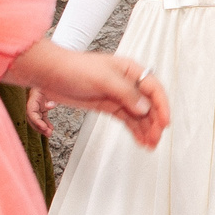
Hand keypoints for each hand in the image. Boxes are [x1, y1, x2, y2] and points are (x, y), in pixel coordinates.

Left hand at [11, 44, 169, 148]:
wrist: (50, 74)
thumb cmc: (75, 69)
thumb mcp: (103, 79)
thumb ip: (126, 93)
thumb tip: (145, 108)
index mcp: (130, 70)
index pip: (153, 88)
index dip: (162, 106)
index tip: (164, 123)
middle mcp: (128, 83)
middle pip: (148, 104)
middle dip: (154, 122)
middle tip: (155, 139)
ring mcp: (119, 95)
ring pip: (138, 115)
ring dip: (145, 129)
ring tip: (149, 145)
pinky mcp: (109, 106)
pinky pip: (126, 119)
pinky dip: (134, 130)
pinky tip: (140, 140)